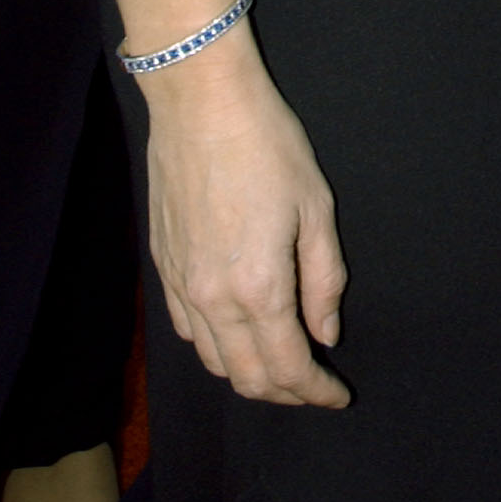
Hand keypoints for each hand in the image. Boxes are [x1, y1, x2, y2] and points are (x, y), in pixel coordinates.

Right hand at [141, 44, 349, 407]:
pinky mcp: (163, 267)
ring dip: (248, 375)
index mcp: (258, 288)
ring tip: (280, 366)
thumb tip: (325, 333)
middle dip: (285, 393)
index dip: (315, 391)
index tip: (337, 396)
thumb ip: (323, 280)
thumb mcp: (316, 208)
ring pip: (213, 360)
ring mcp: (182, 285)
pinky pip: (187, 330)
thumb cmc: (268, 146)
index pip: (288, 367)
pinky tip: (235, 335)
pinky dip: (215, 347)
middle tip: (314, 387)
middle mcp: (213, 299)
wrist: (201, 105)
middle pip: (247, 377)